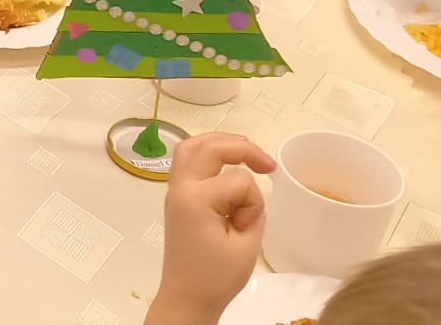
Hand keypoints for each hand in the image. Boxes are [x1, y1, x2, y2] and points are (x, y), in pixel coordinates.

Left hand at [147, 133, 276, 324]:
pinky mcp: (176, 196)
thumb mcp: (247, 244)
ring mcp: (174, 190)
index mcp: (196, 199)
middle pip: (209, 146)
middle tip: (266, 163)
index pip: (238, 180)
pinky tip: (227, 161)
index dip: (252, 201)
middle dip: (242, 148)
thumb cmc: (216, 277)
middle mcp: (180, 187)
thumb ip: (252, 209)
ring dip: (221, 143)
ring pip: (192, 145)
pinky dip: (208, 153)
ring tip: (247, 152)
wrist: (186, 298)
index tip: (247, 226)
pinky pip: (187, 161)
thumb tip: (246, 189)